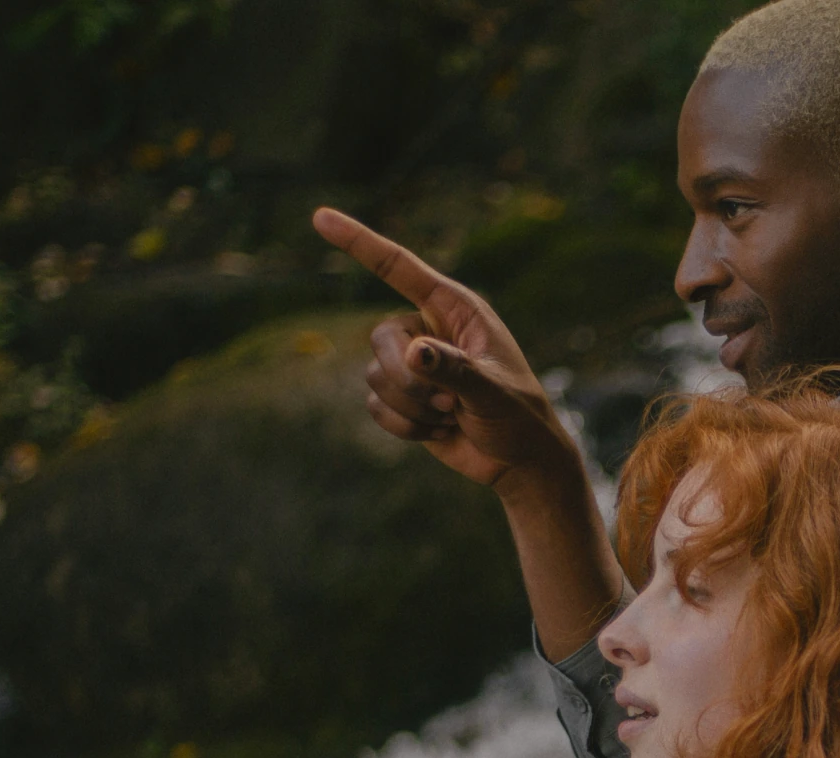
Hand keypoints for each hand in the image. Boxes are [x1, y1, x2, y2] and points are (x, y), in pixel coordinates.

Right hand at [311, 207, 580, 495]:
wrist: (519, 460)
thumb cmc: (519, 416)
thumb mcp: (494, 391)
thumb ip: (455, 370)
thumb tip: (413, 353)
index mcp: (455, 310)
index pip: (399, 268)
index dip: (359, 242)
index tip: (320, 216)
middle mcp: (428, 330)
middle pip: (379, 337)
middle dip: (405, 378)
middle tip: (447, 404)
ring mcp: (413, 365)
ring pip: (374, 376)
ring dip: (412, 407)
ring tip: (451, 416)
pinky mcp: (403, 398)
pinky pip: (375, 406)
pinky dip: (405, 427)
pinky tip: (440, 432)